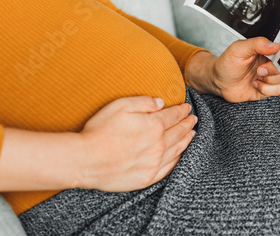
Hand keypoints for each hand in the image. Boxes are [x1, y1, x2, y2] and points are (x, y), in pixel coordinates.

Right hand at [78, 97, 196, 191]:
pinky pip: (169, 167)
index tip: (187, 108)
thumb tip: (161, 102)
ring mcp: (154, 163)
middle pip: (179, 132)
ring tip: (192, 134)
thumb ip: (144, 102)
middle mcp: (159, 144)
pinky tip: (179, 154)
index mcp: (154, 125)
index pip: (174, 116)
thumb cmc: (100, 130)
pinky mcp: (148, 177)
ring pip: (178, 149)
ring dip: (187, 140)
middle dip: (187, 124)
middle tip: (193, 119)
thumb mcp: (121, 106)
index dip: (182, 111)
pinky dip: (178, 158)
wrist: (86, 160)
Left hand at [186, 37, 279, 102]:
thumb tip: (275, 44)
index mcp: (266, 51)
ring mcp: (269, 77)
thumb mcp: (238, 49)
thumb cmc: (227, 64)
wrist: (218, 81)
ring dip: (269, 80)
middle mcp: (269, 63)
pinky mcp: (266, 89)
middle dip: (273, 70)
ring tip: (256, 77)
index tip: (272, 59)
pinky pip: (277, 90)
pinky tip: (256, 85)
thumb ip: (257, 44)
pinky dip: (266, 89)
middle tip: (259, 70)